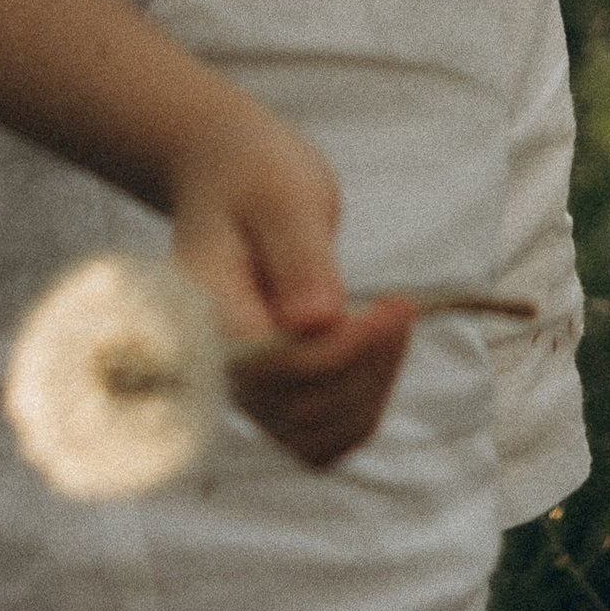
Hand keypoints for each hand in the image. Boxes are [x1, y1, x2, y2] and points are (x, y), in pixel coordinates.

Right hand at [167, 95, 414, 471]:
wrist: (227, 176)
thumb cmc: (254, 173)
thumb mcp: (283, 194)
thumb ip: (300, 257)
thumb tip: (319, 323)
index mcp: (209, 314)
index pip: (279, 370)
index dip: (345, 352)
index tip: (394, 307)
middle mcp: (219, 364)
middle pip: (303, 411)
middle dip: (367, 367)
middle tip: (400, 307)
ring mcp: (245, 384)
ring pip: (315, 437)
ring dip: (370, 391)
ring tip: (392, 326)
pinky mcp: (271, 389)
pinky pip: (318, 437)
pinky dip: (359, 410)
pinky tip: (379, 355)